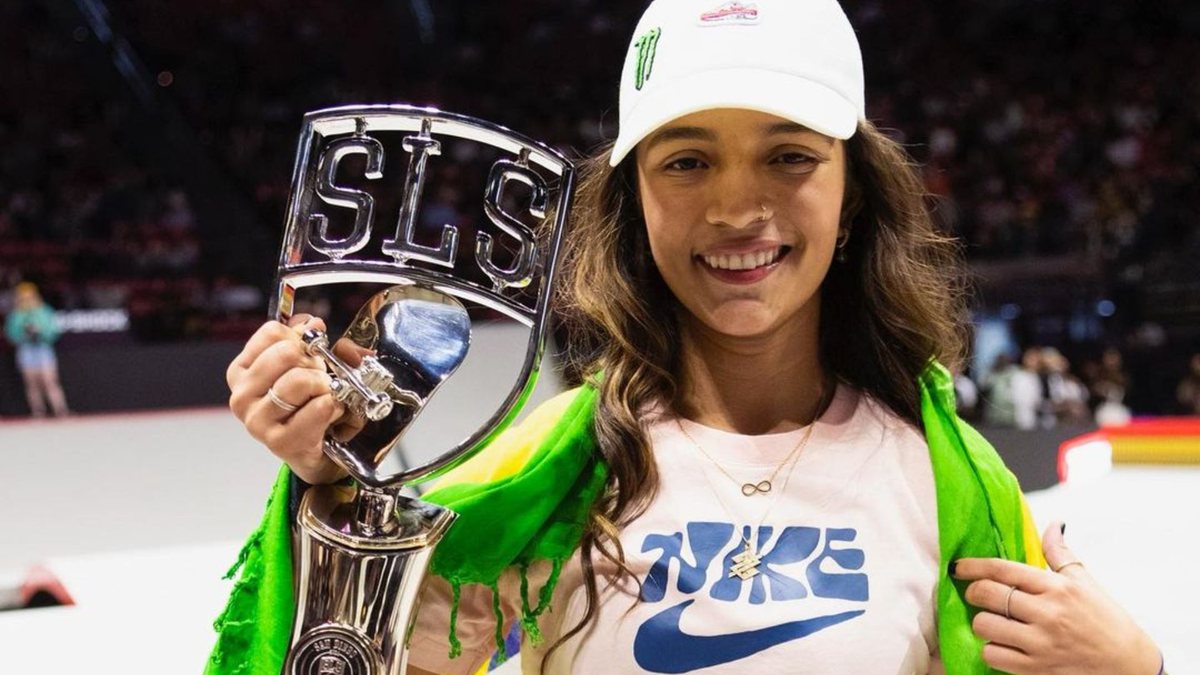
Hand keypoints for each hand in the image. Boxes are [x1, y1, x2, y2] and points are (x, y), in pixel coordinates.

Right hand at [227, 314, 347, 483]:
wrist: (317, 451)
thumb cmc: (307, 404)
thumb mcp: (307, 365)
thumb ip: (312, 339)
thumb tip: (315, 324)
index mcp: (242, 371)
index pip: (273, 332)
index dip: (302, 338)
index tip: (309, 353)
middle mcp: (241, 396)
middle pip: (287, 353)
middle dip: (314, 361)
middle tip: (320, 378)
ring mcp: (257, 421)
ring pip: (301, 380)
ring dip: (325, 385)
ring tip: (325, 396)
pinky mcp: (280, 442)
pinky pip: (319, 407)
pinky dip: (335, 406)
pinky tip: (331, 415)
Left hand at [952, 522, 1160, 673]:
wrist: (1130, 666)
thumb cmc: (1107, 621)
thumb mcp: (1086, 582)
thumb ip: (1061, 554)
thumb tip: (1053, 524)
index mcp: (1056, 587)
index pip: (1002, 569)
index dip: (972, 565)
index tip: (958, 566)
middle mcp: (1047, 613)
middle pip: (987, 594)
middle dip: (973, 592)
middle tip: (976, 594)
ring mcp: (1040, 643)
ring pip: (984, 625)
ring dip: (982, 623)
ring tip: (992, 622)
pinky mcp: (1036, 669)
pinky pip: (993, 656)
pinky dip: (992, 650)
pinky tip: (1002, 645)